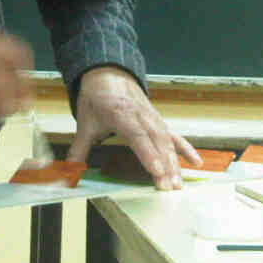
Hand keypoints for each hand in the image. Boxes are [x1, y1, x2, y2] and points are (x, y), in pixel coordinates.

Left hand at [67, 67, 200, 190]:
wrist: (107, 74)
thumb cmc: (96, 98)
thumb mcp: (84, 123)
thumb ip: (78, 150)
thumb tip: (67, 173)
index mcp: (121, 113)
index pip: (137, 136)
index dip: (148, 154)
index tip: (157, 171)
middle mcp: (141, 115)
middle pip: (157, 141)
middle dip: (165, 165)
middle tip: (169, 188)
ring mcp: (152, 117)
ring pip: (167, 140)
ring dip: (175, 162)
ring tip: (179, 184)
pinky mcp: (158, 120)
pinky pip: (174, 135)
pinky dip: (185, 149)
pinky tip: (196, 163)